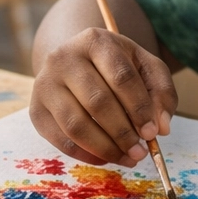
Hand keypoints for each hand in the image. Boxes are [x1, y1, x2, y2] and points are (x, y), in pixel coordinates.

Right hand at [29, 27, 177, 166]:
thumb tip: (161, 127)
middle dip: (123, 132)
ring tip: (128, 158)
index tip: (153, 132)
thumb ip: (161, 92)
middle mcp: (63, 58)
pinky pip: (61, 141)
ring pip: (76, 125)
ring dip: (106, 148)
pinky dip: (86, 155)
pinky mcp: (36, 110)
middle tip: (141, 151)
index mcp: (95, 41)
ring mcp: (45, 84)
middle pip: (97, 101)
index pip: (121, 77)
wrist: (75, 63)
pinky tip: (106, 158)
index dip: (140, 108)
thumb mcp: (143, 66)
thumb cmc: (115, 66)